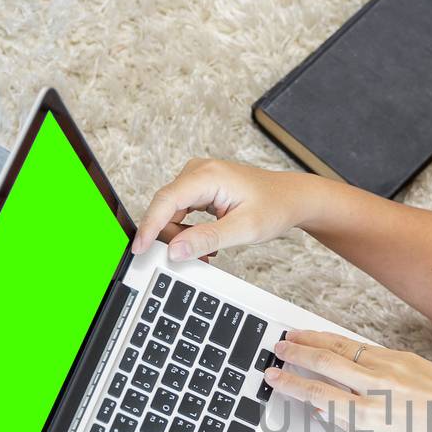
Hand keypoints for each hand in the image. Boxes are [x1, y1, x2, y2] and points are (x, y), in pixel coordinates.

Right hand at [133, 158, 320, 262]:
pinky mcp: (199, 189)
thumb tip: (174, 250)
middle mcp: (198, 171)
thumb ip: (207, 239)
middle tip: (191, 259)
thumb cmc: (275, 207)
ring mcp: (197, 179)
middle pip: (165, 207)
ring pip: (172, 212)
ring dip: (182, 236)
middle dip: (170, 237)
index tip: (138, 249)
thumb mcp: (244, 229)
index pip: (166, 200)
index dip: (149, 226)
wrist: (292, 198)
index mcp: (207, 175)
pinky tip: (207, 245)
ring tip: (209, 252)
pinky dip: (188, 232)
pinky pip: (181, 212)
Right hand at [266, 330, 431, 431]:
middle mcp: (377, 388)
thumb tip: (325, 410)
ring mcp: (389, 367)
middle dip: (296, 355)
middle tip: (275, 349)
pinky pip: (362, 347)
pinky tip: (325, 339)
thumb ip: (354, 426)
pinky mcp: (400, 356)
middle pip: (326, 364)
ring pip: (342, 348)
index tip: (272, 376)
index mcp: (371, 417)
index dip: (291, 384)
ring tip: (291, 336)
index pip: (319, 395)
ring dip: (313, 339)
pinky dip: (338, 341)